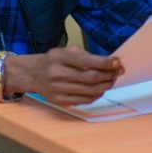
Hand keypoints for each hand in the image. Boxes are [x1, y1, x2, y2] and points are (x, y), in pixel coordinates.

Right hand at [4, 46, 122, 105]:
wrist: (33, 74)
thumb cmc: (55, 60)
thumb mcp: (67, 51)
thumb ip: (87, 56)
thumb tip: (111, 63)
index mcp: (59, 57)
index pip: (86, 61)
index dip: (105, 63)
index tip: (117, 62)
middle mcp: (57, 74)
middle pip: (91, 78)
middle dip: (109, 75)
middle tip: (118, 71)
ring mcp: (57, 89)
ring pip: (90, 90)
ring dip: (106, 85)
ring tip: (112, 80)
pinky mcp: (60, 101)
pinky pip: (84, 100)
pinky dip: (97, 95)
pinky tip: (101, 89)